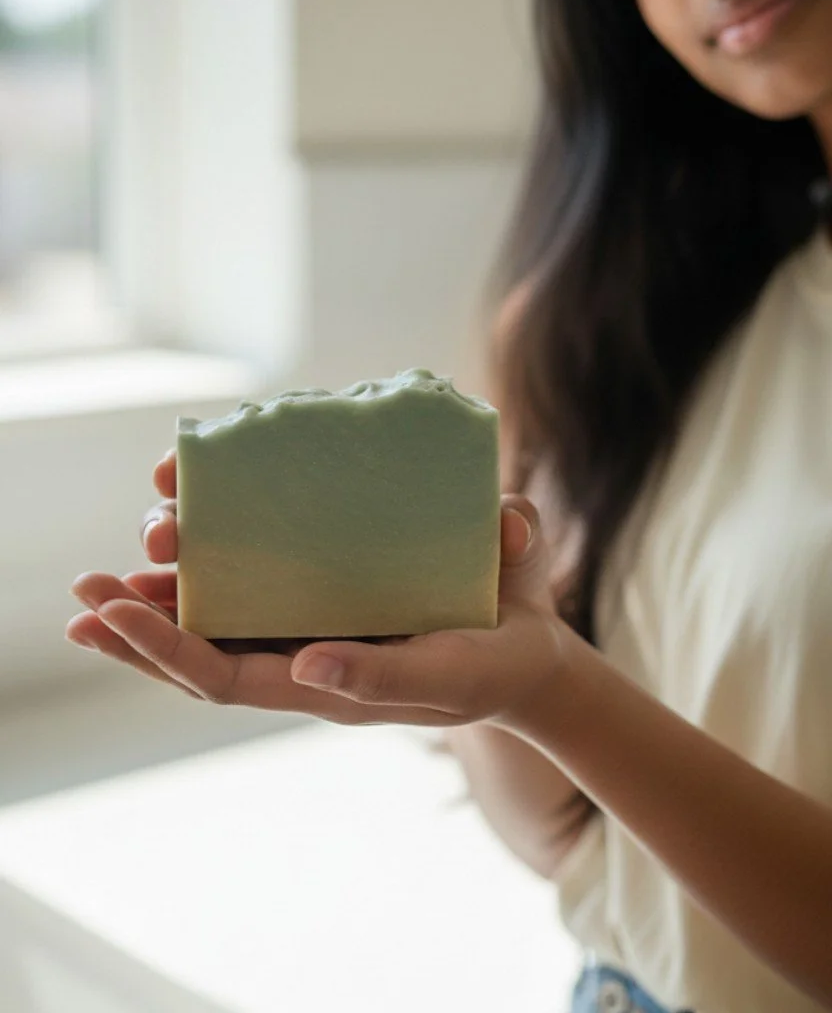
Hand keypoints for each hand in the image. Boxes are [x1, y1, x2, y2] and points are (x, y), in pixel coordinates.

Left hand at [67, 458, 563, 729]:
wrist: (529, 658)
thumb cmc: (493, 664)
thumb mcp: (449, 671)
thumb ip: (385, 670)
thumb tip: (308, 665)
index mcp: (326, 685)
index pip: (223, 675)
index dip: (162, 648)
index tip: (111, 612)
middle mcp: (305, 660)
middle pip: (199, 656)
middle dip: (138, 625)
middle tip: (86, 588)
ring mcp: (312, 630)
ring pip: (218, 623)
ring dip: (158, 599)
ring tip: (104, 575)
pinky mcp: (329, 598)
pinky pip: (255, 590)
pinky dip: (210, 571)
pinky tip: (183, 542)